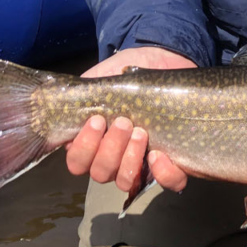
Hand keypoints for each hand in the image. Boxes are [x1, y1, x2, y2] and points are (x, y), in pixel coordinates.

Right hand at [65, 46, 194, 192]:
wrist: (164, 62)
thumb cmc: (130, 76)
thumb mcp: (105, 76)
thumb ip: (87, 91)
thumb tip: (75, 100)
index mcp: (94, 142)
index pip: (77, 162)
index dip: (84, 148)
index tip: (97, 120)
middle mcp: (114, 159)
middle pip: (100, 173)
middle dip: (110, 148)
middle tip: (124, 121)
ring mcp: (140, 165)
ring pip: (125, 181)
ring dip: (130, 159)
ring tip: (141, 132)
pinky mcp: (171, 164)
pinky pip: (167, 183)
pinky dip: (162, 173)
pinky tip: (158, 153)